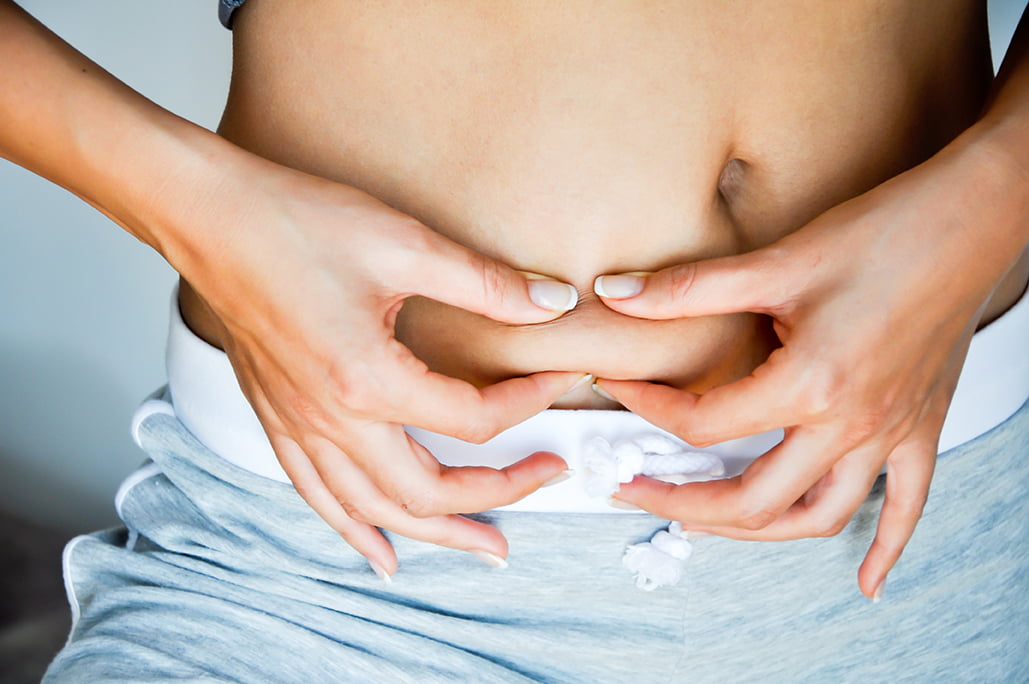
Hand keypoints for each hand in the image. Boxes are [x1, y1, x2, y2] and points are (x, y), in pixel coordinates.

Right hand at [177, 158, 583, 577]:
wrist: (208, 216)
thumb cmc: (297, 223)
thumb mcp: (405, 245)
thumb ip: (486, 284)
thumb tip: (553, 303)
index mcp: (369, 381)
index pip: (472, 418)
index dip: (530, 401)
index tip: (562, 378)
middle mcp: (332, 421)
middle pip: (428, 491)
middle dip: (497, 495)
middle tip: (546, 478)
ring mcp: (299, 428)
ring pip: (374, 511)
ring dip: (436, 535)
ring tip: (484, 548)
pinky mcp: (277, 420)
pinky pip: (318, 497)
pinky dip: (356, 532)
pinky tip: (381, 553)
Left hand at [593, 139, 1025, 597]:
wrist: (973, 220)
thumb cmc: (882, 234)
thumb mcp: (777, 262)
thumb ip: (687, 289)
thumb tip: (614, 295)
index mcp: (809, 385)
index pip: (704, 424)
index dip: (647, 408)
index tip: (617, 387)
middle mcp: (850, 425)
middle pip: (752, 499)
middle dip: (680, 502)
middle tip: (632, 488)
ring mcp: (890, 435)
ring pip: (818, 516)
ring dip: (756, 532)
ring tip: (706, 524)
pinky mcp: (921, 429)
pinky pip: (906, 507)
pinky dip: (884, 548)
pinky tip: (866, 582)